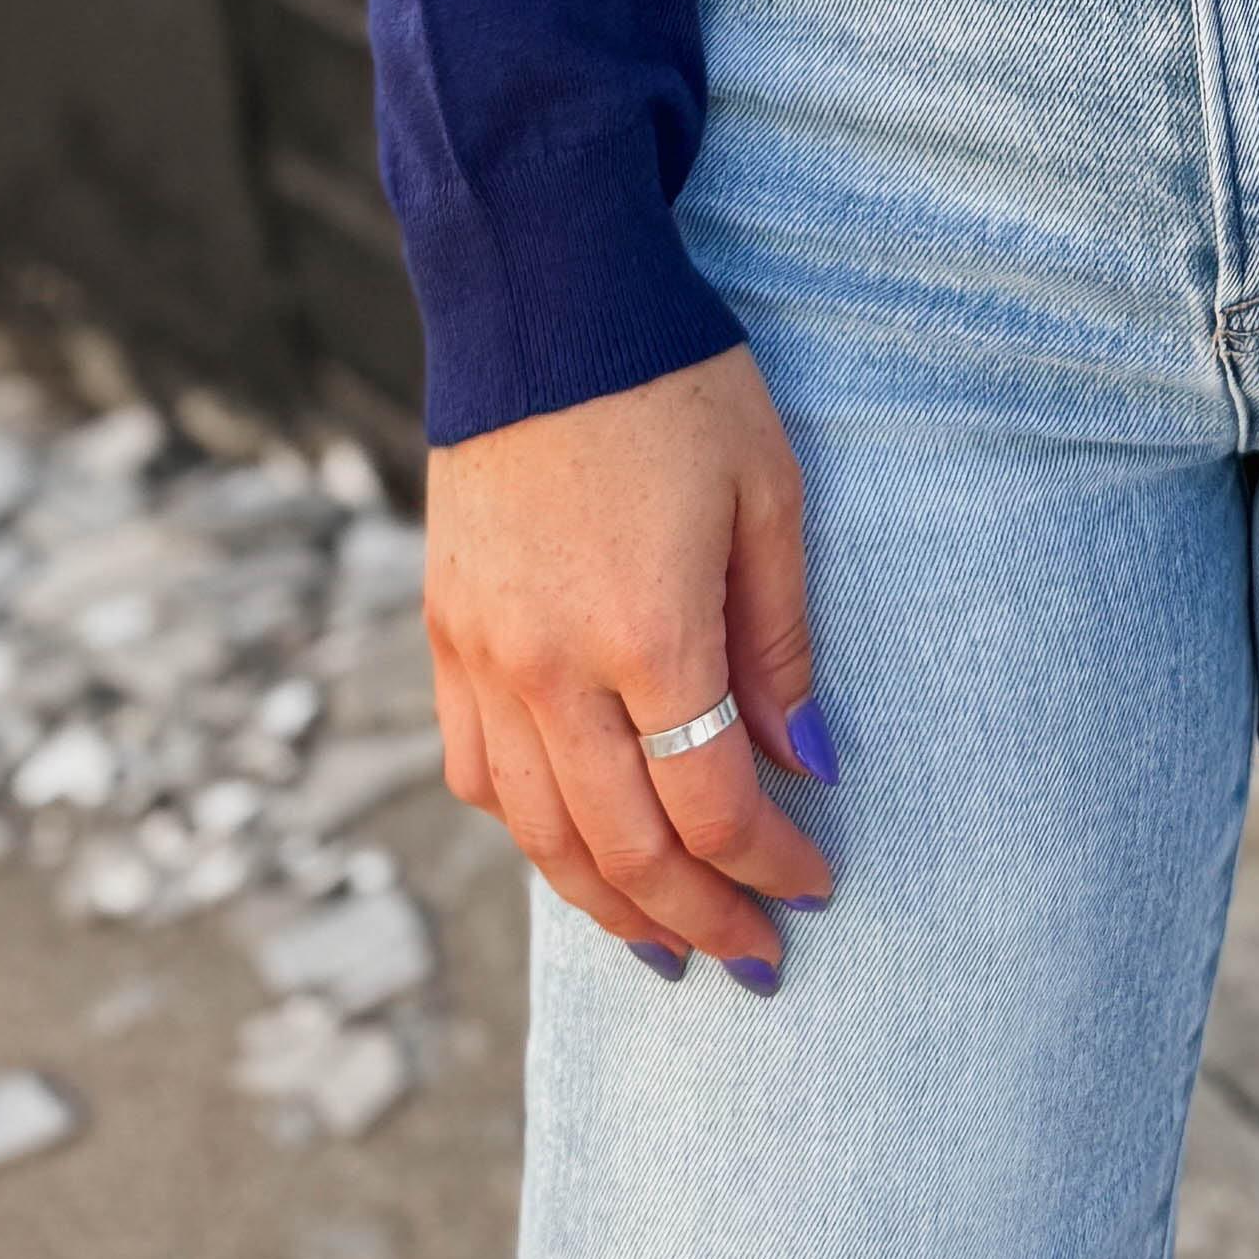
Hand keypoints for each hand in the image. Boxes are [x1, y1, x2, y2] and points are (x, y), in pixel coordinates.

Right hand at [422, 342, 836, 984]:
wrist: (541, 297)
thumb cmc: (676, 385)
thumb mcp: (767, 495)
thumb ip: (781, 644)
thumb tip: (808, 764)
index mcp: (646, 633)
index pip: (711, 806)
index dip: (769, 867)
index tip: (816, 889)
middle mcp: (549, 667)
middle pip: (623, 849)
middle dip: (698, 920)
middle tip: (754, 960)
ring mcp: (482, 655)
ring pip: (539, 834)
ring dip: (608, 907)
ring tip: (667, 947)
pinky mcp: (443, 632)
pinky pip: (476, 772)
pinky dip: (530, 834)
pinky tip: (574, 851)